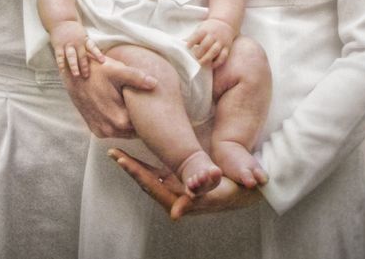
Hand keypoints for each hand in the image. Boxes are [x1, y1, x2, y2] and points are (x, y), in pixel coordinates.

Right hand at [50, 20, 104, 77]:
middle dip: (84, 65)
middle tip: (87, 75)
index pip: (93, 47)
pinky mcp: (58, 46)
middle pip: (82, 55)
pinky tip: (63, 71)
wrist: (62, 21)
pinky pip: (60, 56)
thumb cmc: (76, 32)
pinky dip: (61, 63)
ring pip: (71, 56)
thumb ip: (89, 47)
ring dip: (73, 65)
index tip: (103, 61)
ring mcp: (67, 44)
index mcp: (84, 40)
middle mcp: (77, 42)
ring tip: (76, 75)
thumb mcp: (84, 36)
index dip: (98, 54)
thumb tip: (102, 60)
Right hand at [63, 55, 156, 137]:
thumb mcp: (118, 71)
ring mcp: (101, 131)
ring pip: (125, 132)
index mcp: (119, 119)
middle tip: (150, 108)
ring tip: (136, 106)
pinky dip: (119, 123)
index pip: (143, 125)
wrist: (74, 73)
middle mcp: (110, 130)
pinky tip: (123, 108)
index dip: (150, 117)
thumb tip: (154, 83)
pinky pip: (114, 130)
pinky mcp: (95, 129)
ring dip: (130, 122)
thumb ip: (137, 78)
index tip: (157, 109)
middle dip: (141, 120)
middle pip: (135, 130)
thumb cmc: (97, 70)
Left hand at [108, 148, 262, 219]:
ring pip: (151, 177)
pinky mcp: (183, 181)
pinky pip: (159, 173)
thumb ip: (198, 201)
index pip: (154, 185)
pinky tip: (137, 155)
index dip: (137, 173)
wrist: (251, 187)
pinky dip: (146, 164)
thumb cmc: (238, 188)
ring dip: (135, 165)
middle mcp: (178, 196)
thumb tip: (175, 214)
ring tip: (118, 152)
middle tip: (113, 151)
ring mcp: (179, 188)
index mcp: (183, 200)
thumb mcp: (221, 194)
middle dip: (130, 167)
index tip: (122, 160)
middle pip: (148, 181)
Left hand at [186, 18, 235, 66]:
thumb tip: (181, 42)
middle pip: (206, 44)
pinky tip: (211, 66)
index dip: (192, 41)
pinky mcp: (227, 48)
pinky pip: (223, 56)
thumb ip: (192, 36)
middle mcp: (213, 35)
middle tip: (193, 59)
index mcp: (205, 30)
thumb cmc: (209, 28)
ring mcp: (221, 42)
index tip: (187, 47)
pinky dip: (217, 62)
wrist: (225, 23)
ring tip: (200, 64)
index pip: (197, 35)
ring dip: (207, 58)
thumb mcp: (200, 28)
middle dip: (198, 53)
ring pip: (214, 51)